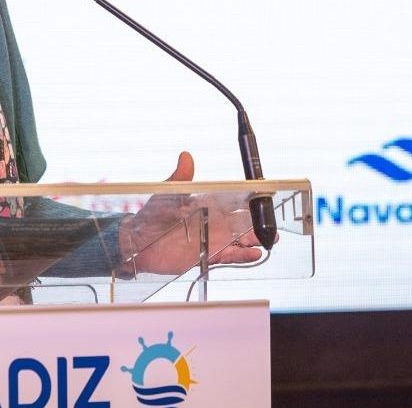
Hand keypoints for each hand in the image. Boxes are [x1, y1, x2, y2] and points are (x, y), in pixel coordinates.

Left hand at [118, 151, 262, 274]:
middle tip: (273, 222)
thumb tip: (186, 156)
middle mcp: (214, 221)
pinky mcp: (208, 255)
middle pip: (242, 221)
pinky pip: (229, 256)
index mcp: (207, 203)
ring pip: (240, 239)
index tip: (264, 197)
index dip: (250, 199)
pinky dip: (242, 255)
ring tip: (270, 239)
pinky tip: (254, 254)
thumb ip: (180, 178)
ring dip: (255, 239)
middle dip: (259, 222)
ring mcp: (212, 239)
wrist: (138, 242)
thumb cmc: (152, 215)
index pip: (234, 200)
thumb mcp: (167, 194)